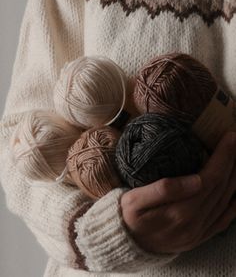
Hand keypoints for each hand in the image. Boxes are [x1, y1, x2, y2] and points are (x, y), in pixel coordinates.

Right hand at [120, 132, 235, 253]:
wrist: (127, 245)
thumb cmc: (128, 217)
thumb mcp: (135, 200)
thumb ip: (164, 190)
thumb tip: (197, 180)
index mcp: (179, 212)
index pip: (209, 180)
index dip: (222, 158)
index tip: (229, 137)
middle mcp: (195, 224)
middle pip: (220, 188)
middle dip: (231, 163)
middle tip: (235, 142)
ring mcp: (199, 233)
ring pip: (225, 201)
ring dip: (234, 178)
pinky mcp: (200, 238)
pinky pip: (224, 219)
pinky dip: (234, 203)